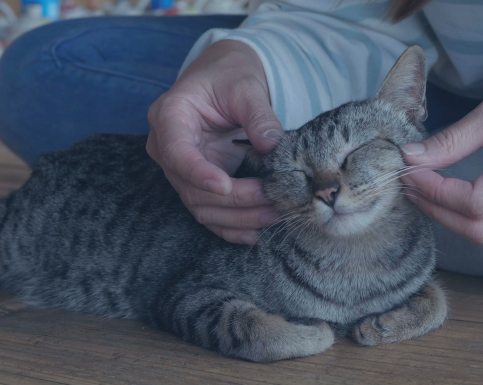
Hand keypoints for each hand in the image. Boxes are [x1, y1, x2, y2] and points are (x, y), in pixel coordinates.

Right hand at [147, 40, 282, 243]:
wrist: (224, 78)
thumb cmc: (230, 75)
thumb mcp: (246, 87)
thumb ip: (258, 115)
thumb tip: (272, 145)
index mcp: (170, 116)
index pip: (176, 152)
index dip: (200, 173)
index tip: (227, 187)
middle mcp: (167, 147)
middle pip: (191, 187)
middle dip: (234, 201)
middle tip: (273, 202)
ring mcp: (181, 169)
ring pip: (200, 206)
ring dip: (237, 218)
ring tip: (275, 216)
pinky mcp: (197, 183)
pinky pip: (209, 212)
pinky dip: (231, 227)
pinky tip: (255, 234)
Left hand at [402, 31, 482, 243]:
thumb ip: (455, 139)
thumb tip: (412, 156)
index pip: (475, 203)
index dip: (435, 192)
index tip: (408, 170)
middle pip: (480, 230)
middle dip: (437, 211)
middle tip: (408, 184)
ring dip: (450, 216)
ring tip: (421, 187)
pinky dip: (468, 213)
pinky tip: (447, 192)